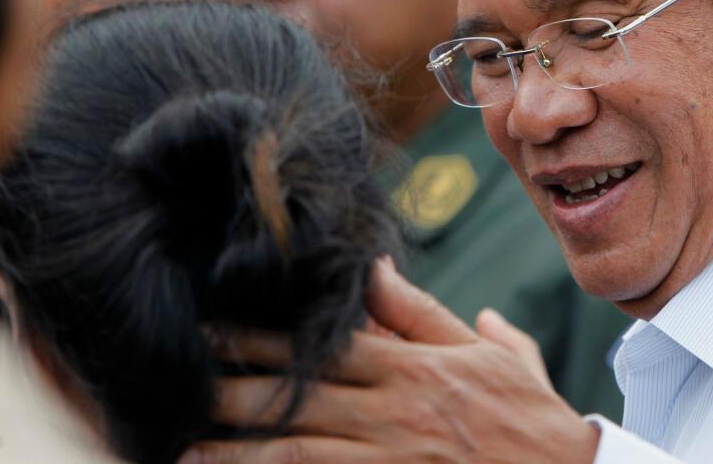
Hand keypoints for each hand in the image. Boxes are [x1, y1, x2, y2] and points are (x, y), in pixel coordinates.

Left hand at [179, 258, 600, 463]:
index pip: (329, 348)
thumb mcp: (493, 354)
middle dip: (234, 390)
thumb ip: (427, 315)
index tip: (217, 328)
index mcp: (419, 370)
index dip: (268, 339)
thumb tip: (378, 268)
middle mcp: (398, 414)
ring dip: (238, 454)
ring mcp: (393, 461)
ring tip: (186, 452)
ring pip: (300, 455)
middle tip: (181, 382)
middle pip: (301, 399)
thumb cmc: (530, 417)